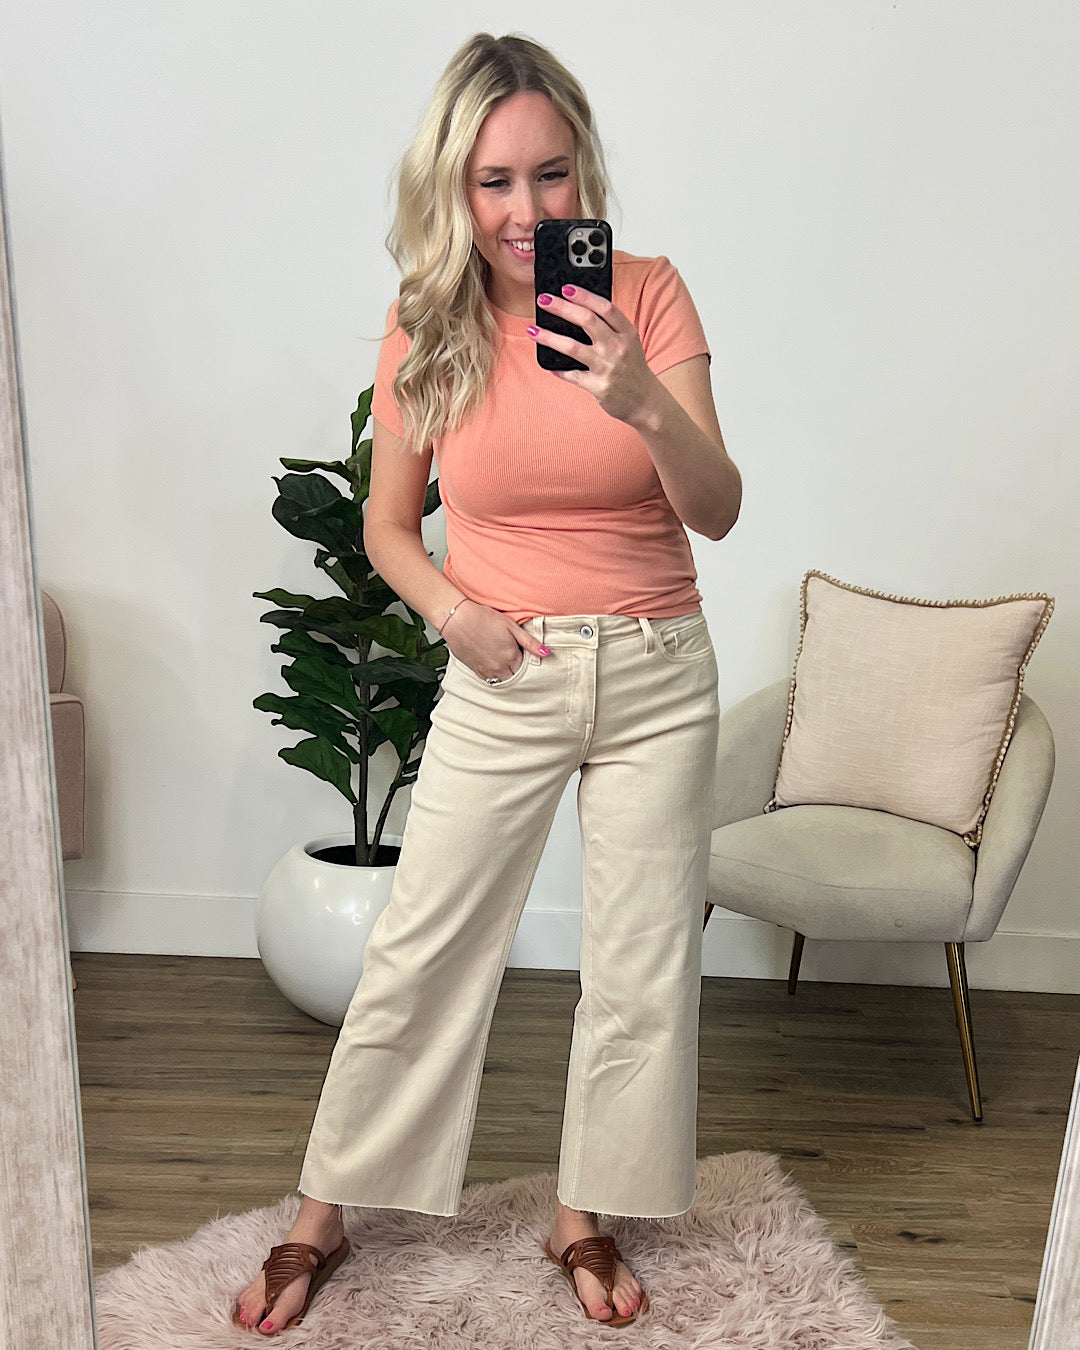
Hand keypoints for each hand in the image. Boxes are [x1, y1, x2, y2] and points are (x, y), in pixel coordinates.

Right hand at [442, 600, 549, 682]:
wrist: (457, 620)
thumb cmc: (483, 619)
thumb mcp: (511, 626)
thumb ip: (530, 642)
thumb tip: (546, 653)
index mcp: (511, 657)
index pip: (527, 670)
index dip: (528, 664)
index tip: (527, 657)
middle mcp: (499, 668)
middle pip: (515, 678)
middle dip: (519, 672)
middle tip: (517, 661)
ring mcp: (486, 671)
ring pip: (502, 681)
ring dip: (507, 675)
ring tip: (505, 663)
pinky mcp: (475, 671)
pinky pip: (489, 680)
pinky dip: (494, 676)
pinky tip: (494, 665)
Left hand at [528, 284, 658, 425]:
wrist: (646, 402)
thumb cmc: (633, 369)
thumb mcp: (629, 343)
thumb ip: (610, 328)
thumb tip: (578, 311)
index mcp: (627, 333)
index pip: (605, 308)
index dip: (584, 296)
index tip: (566, 288)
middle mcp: (618, 347)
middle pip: (586, 321)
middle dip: (562, 308)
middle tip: (543, 300)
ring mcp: (608, 367)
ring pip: (572, 347)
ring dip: (549, 337)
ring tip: (532, 330)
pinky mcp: (598, 387)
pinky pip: (572, 375)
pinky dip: (557, 369)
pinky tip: (547, 364)